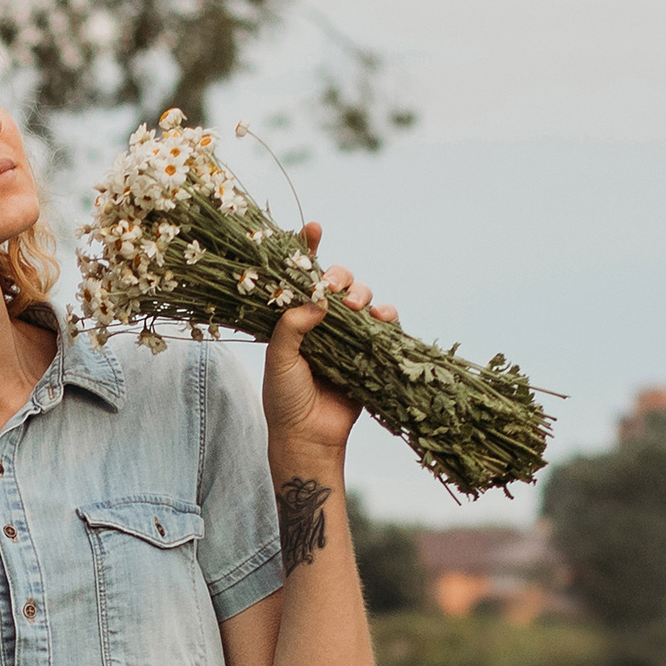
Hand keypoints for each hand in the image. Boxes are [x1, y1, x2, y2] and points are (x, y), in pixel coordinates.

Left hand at [262, 221, 398, 463]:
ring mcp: (347, 336)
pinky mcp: (369, 352)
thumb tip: (317, 301)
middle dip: (341, 276)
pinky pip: (384, 326)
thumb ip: (291, 327)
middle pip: (337, 283)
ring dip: (364, 294)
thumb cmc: (284, 398)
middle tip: (337, 287)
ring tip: (359, 306)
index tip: (313, 228)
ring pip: (362, 300)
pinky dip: (387, 315)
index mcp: (294, 318)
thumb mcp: (279, 359)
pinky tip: (383, 317)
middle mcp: (322, 322)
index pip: (301, 277)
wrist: (308, 437)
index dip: (308, 249)